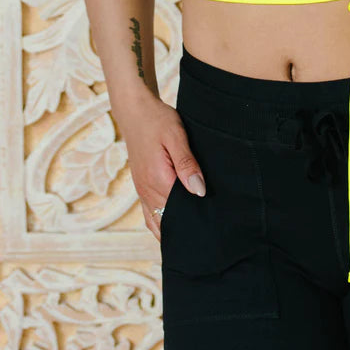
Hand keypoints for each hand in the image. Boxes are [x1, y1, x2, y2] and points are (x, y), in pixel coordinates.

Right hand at [116, 95, 206, 242]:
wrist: (135, 112)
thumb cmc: (158, 121)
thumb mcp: (176, 136)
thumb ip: (187, 164)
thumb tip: (199, 191)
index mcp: (158, 180)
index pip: (180, 211)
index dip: (197, 219)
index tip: (213, 227)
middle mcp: (147, 191)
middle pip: (169, 221)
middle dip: (187, 229)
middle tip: (210, 236)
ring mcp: (142, 192)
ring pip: (158, 223)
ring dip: (174, 230)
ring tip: (195, 237)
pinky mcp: (141, 188)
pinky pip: (150, 216)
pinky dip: (161, 225)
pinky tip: (175, 228)